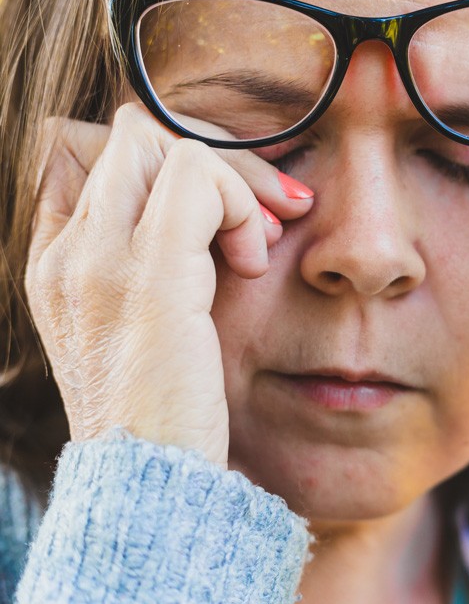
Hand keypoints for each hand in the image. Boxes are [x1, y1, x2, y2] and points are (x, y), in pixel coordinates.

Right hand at [23, 103, 313, 467]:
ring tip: (260, 238)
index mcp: (56, 260)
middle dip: (213, 155)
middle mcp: (65, 253)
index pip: (83, 145)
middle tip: (265, 209)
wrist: (152, 482)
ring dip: (232, 176)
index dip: (161, 154)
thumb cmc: (168, 406)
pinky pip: (196, 178)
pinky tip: (255, 260)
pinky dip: (240, 203)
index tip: (217, 201)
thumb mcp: (151, 317)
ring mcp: (98, 262)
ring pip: (163, 142)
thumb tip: (217, 193)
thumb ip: (162, 253)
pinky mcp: (147, 279)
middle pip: (129, 132)